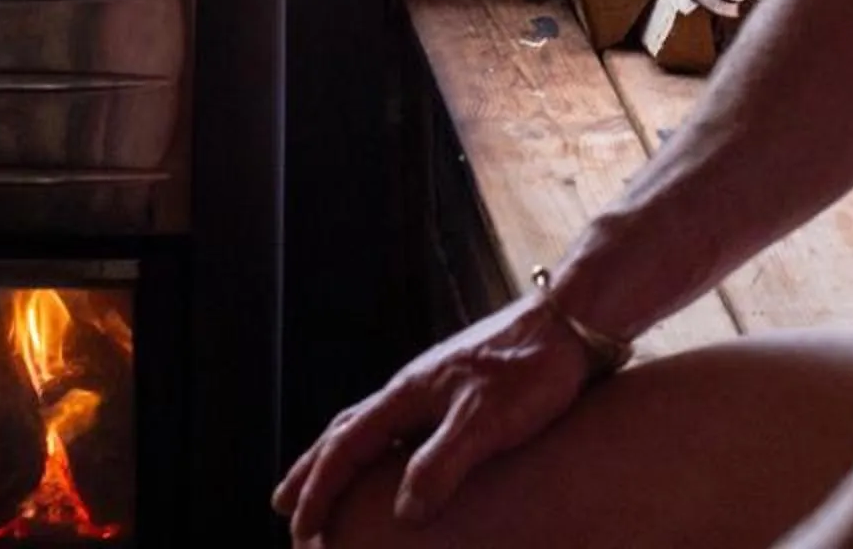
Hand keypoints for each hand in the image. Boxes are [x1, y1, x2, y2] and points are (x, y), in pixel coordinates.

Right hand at [271, 294, 597, 543]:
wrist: (569, 324)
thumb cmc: (531, 370)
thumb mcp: (487, 421)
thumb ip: (442, 463)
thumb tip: (405, 512)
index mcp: (406, 395)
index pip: (345, 447)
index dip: (320, 490)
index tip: (302, 530)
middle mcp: (410, 389)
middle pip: (344, 432)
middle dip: (312, 472)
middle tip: (283, 506)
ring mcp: (433, 387)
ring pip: (369, 426)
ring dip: (341, 458)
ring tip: (329, 483)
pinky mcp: (459, 390)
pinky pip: (400, 425)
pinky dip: (381, 448)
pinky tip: (398, 461)